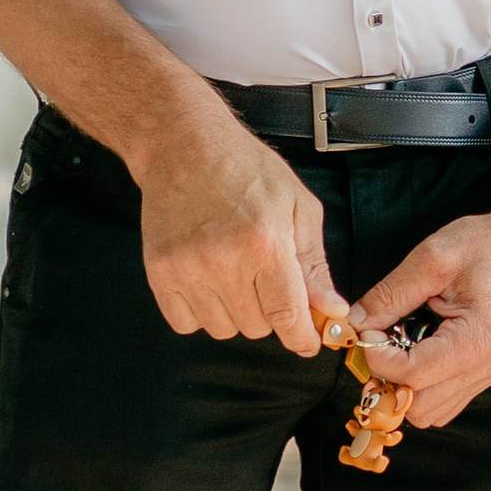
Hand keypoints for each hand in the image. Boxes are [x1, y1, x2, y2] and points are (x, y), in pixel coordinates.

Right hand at [135, 111, 343, 352]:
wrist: (185, 147)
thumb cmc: (247, 170)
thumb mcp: (298, 206)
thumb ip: (315, 263)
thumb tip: (331, 310)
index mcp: (265, 243)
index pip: (287, 316)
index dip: (301, 339)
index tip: (307, 343)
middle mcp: (224, 261)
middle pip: (257, 327)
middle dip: (269, 312)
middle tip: (265, 279)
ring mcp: (187, 269)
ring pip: (223, 329)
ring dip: (235, 313)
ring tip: (234, 274)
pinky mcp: (160, 273)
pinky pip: (186, 324)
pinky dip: (200, 312)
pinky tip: (207, 281)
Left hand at [354, 207, 490, 431]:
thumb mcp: (433, 258)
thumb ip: (390, 294)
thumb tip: (357, 322)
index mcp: (473, 342)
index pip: (410, 376)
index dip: (377, 357)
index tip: (368, 330)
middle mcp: (482, 368)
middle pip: (417, 407)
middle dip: (388, 378)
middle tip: (381, 341)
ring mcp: (485, 374)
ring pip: (429, 412)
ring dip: (404, 386)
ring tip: (400, 345)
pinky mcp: (483, 371)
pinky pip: (444, 401)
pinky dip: (422, 387)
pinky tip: (418, 350)